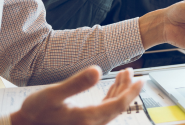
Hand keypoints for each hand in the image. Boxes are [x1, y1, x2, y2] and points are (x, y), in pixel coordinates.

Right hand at [10, 66, 142, 124]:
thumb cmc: (36, 111)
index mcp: (87, 118)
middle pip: (118, 105)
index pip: (119, 104)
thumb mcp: (53, 94)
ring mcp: (90, 123)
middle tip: (132, 71)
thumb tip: (97, 70)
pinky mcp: (86, 120)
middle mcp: (92, 123)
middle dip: (128, 87)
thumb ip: (76, 83)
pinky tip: (114, 85)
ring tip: (125, 73)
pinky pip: (105, 108)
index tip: (142, 80)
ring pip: (113, 106)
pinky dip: (112, 95)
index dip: (132, 91)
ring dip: (121, 90)